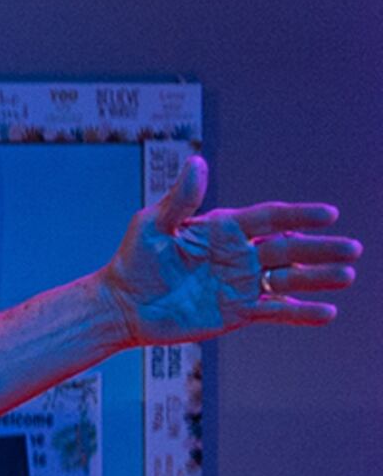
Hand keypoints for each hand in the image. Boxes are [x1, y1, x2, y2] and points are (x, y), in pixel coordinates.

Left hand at [105, 155, 353, 344]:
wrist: (122, 305)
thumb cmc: (134, 260)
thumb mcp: (153, 225)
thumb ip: (180, 198)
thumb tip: (197, 162)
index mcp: (226, 229)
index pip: (271, 217)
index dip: (300, 215)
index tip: (329, 214)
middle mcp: (240, 254)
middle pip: (289, 248)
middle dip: (321, 248)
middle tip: (353, 249)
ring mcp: (242, 283)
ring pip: (289, 279)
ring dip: (319, 278)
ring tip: (347, 276)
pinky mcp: (239, 311)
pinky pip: (276, 311)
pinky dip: (302, 312)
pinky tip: (327, 312)